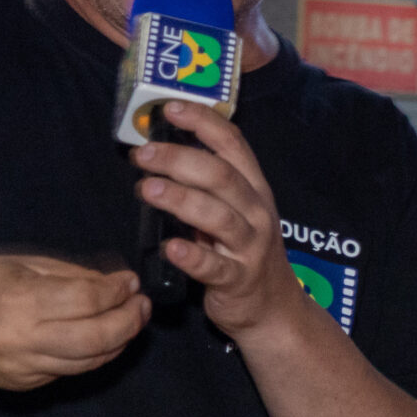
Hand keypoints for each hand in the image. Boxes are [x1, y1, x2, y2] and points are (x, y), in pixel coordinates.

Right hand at [0, 252, 148, 389]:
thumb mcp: (19, 264)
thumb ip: (70, 274)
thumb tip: (116, 283)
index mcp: (18, 300)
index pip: (88, 300)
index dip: (118, 291)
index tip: (131, 282)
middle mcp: (20, 340)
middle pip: (97, 338)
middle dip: (130, 321)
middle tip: (142, 305)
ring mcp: (21, 368)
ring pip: (90, 361)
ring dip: (120, 341)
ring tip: (131, 319)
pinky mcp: (23, 383)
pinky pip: (71, 370)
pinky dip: (93, 353)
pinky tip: (101, 335)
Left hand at [131, 100, 302, 341]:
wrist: (273, 308)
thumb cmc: (243, 252)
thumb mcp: (235, 212)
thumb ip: (207, 187)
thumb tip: (161, 154)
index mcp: (254, 188)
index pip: (233, 144)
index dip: (203, 122)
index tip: (170, 108)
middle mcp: (256, 212)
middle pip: (221, 176)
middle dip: (179, 159)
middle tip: (143, 155)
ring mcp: (250, 247)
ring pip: (218, 216)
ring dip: (180, 199)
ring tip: (147, 189)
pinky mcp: (239, 280)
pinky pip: (214, 267)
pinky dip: (192, 256)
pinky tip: (171, 248)